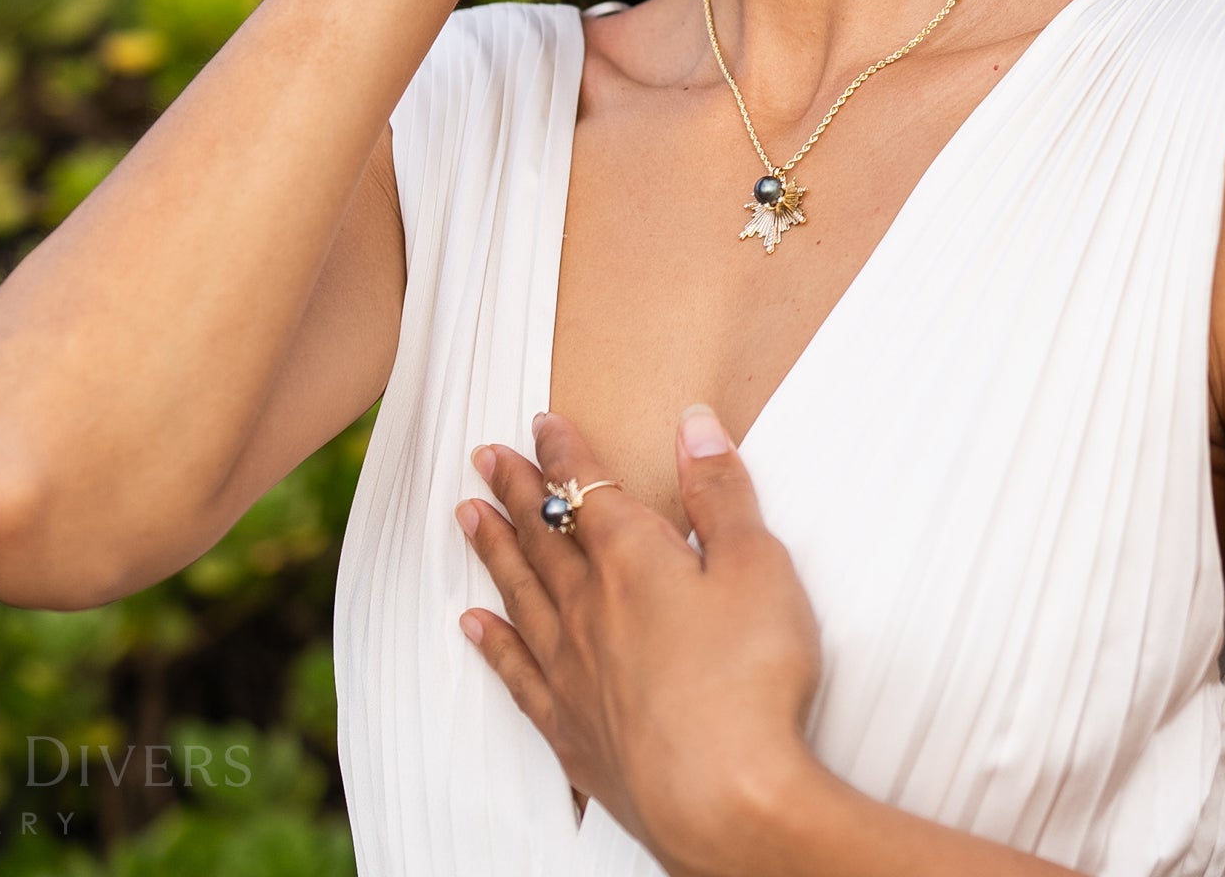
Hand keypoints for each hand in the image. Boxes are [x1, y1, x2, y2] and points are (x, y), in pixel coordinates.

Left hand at [455, 406, 822, 865]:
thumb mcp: (757, 564)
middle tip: (483, 456)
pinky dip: (494, 645)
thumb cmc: (750, 678)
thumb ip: (721, 492)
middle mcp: (589, 608)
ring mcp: (574, 672)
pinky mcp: (573, 731)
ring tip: (467, 517)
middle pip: (542, 535)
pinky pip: (519, 674)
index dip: (565, 451)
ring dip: (494, 551)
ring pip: (521, 595)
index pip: (587, 489)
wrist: (725, 801)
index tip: (541, 422)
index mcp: (633, 559)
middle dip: (515, 489)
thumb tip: (692, 424)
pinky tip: (475, 628)